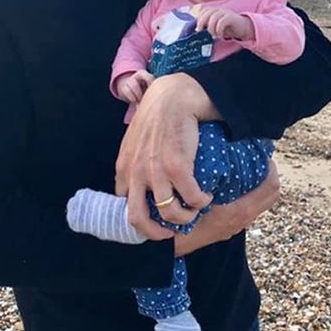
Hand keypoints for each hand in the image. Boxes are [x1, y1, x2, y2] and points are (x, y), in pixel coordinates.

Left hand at [115, 73, 217, 238]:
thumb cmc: (158, 115)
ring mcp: (155, 171)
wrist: (174, 96)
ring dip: (186, 217)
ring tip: (196, 209)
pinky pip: (192, 198)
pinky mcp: (177, 166)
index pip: (124, 206)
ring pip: (169, 213)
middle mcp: (135, 173)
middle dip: (156, 233)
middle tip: (172, 232)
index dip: (142, 218)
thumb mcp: (135, 140)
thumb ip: (135, 161)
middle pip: (138, 220)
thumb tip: (142, 182)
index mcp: (124, 168)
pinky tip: (207, 196)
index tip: (157, 220)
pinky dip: (202, 202)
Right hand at [174, 160, 279, 255]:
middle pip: (271, 195)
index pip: (270, 187)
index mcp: (241, 210)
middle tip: (259, 160)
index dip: (271, 169)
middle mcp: (245, 219)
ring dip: (260, 185)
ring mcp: (239, 225)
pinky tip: (235, 185)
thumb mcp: (200, 195)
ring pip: (261, 203)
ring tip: (248, 170)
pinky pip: (251, 208)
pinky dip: (251, 195)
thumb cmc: (184, 219)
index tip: (264, 156)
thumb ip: (216, 180)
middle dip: (269, 175)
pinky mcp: (232, 227)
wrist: (174, 244)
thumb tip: (226, 157)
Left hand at [196, 7, 253, 40]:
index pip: (202, 11)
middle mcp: (218, 10)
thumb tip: (196, 30)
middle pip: (206, 12)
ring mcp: (225, 12)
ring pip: (213, 17)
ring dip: (211, 28)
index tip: (198, 29)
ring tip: (213, 35)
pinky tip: (220, 35)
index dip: (198, 19)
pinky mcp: (231, 17)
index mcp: (214, 11)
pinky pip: (222, 21)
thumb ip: (207, 26)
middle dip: (201, 22)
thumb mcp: (215, 26)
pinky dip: (219, 29)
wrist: (243, 28)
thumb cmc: (227, 28)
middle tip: (200, 31)